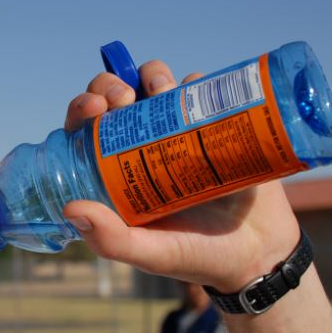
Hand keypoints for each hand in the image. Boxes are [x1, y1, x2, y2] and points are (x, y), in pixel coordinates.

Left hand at [62, 60, 300, 290]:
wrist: (261, 252)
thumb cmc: (197, 257)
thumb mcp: (151, 254)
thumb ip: (112, 240)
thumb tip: (70, 208)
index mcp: (118, 172)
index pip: (87, 130)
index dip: (83, 109)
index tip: (94, 108)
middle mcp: (144, 146)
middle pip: (116, 99)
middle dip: (112, 85)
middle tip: (123, 97)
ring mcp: (181, 131)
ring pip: (156, 85)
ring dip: (152, 75)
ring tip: (162, 91)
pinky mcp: (217, 124)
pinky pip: (202, 90)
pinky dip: (196, 81)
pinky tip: (195, 89)